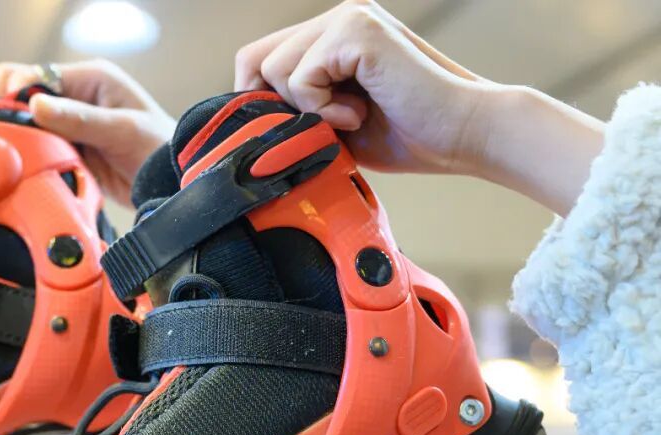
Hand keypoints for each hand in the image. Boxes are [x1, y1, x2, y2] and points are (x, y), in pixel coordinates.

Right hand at [0, 59, 175, 205]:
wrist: (176, 182)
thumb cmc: (162, 148)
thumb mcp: (122, 130)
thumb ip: (79, 119)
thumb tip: (35, 105)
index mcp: (89, 79)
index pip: (31, 75)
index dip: (11, 95)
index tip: (4, 120)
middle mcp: (75, 97)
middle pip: (20, 97)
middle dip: (8, 116)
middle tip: (4, 142)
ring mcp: (69, 126)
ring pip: (24, 126)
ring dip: (19, 140)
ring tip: (19, 159)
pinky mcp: (68, 151)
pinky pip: (36, 151)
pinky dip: (29, 158)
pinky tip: (30, 170)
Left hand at [234, 0, 603, 214]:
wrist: (466, 135)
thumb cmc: (411, 135)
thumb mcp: (336, 124)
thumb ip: (298, 112)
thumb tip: (248, 122)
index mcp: (333, 37)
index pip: (260, 59)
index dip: (257, 100)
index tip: (288, 130)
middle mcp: (337, 19)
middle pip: (255, 60)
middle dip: (275, 107)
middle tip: (323, 127)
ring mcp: (347, 19)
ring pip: (274, 70)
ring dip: (306, 110)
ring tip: (351, 119)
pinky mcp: (355, 31)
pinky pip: (299, 77)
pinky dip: (321, 108)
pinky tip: (359, 113)